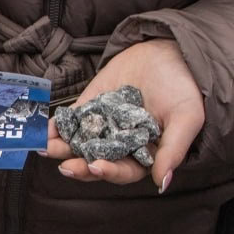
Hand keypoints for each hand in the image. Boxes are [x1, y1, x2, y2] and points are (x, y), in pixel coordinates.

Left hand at [46, 39, 202, 189]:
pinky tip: (47, 129)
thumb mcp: (186, 118)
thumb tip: (161, 183)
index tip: (96, 165)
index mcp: (144, 154)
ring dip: (62, 149)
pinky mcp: (90, 106)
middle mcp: (120, 144)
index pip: (124, 170)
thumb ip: (174, 150)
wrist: (169, 51)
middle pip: (96, 161)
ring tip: (47, 149)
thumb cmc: (183, 87)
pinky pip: (71, 120)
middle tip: (66, 166)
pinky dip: (58, 125)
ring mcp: (102, 125)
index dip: (109, 171)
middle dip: (80, 166)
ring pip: (79, 144)